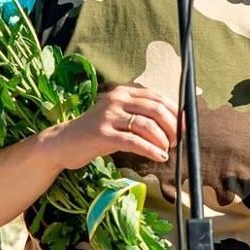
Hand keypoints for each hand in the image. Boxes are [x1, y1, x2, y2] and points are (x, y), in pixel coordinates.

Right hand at [43, 85, 177, 166]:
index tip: (185, 125)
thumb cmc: (97, 133)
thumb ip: (141, 117)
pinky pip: (134, 142)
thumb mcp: (119, 119)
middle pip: (155, 109)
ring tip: (167, 150)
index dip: (176, 111)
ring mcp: (108, 116)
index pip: (157, 97)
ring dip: (162, 140)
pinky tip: (159, 157)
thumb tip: (176, 123)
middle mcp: (116, 99)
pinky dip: (151, 150)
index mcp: (123, 92)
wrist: (63, 143)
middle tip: (176, 141)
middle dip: (172, 126)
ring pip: (146, 125)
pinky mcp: (102, 134)